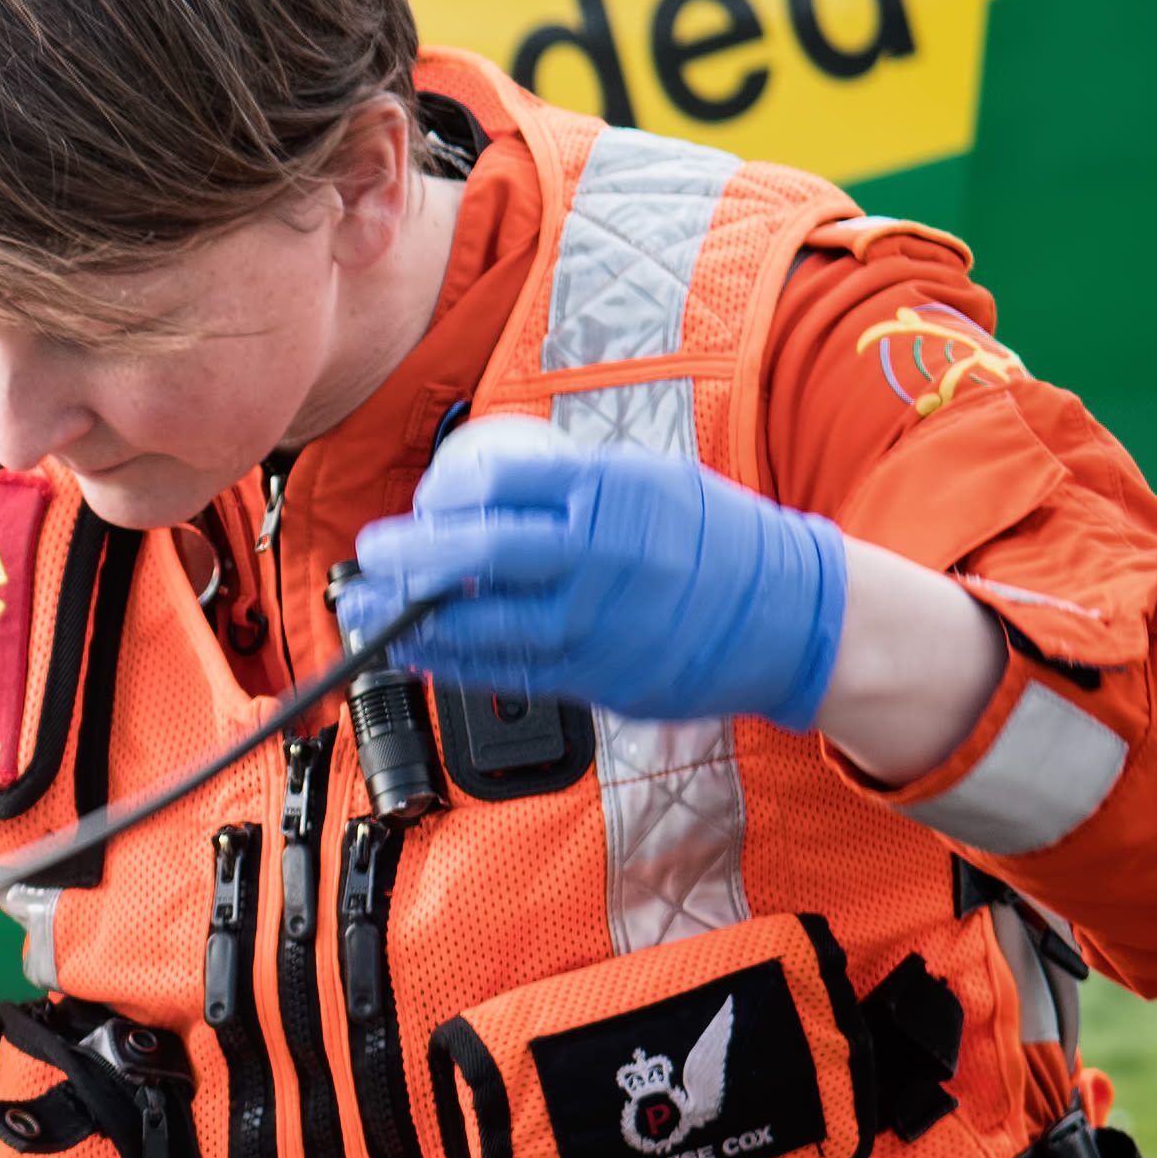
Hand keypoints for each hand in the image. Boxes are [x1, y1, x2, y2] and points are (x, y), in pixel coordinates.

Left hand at [344, 415, 847, 728]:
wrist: (790, 614)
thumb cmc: (716, 542)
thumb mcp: (652, 482)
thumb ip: (574, 487)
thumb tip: (487, 492)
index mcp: (613, 493)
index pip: (505, 481)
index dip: (447, 492)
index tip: (422, 501)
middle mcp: (600, 555)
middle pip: (479, 553)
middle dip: (409, 555)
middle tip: (371, 552)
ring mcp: (597, 622)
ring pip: (481, 623)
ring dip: (409, 618)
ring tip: (366, 608)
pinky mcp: (596, 676)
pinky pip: (505, 671)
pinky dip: (450, 662)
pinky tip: (414, 650)